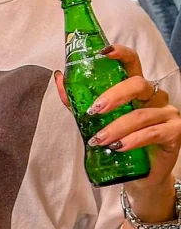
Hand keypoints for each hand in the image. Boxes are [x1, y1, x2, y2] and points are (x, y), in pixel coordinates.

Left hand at [54, 44, 180, 198]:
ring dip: (117, 127)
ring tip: (99, 140)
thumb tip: (59, 77)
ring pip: (142, 114)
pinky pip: (152, 133)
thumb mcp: (95, 120)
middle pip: (138, 84)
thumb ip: (78, 100)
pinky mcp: (175, 132)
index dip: (120, 54)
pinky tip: (119, 147)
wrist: (140, 175)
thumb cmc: (118, 141)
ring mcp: (167, 113)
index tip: (103, 53)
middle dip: (114, 95)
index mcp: (136, 88)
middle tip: (94, 110)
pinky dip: (133, 140)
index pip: (132, 62)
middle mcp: (154, 96)